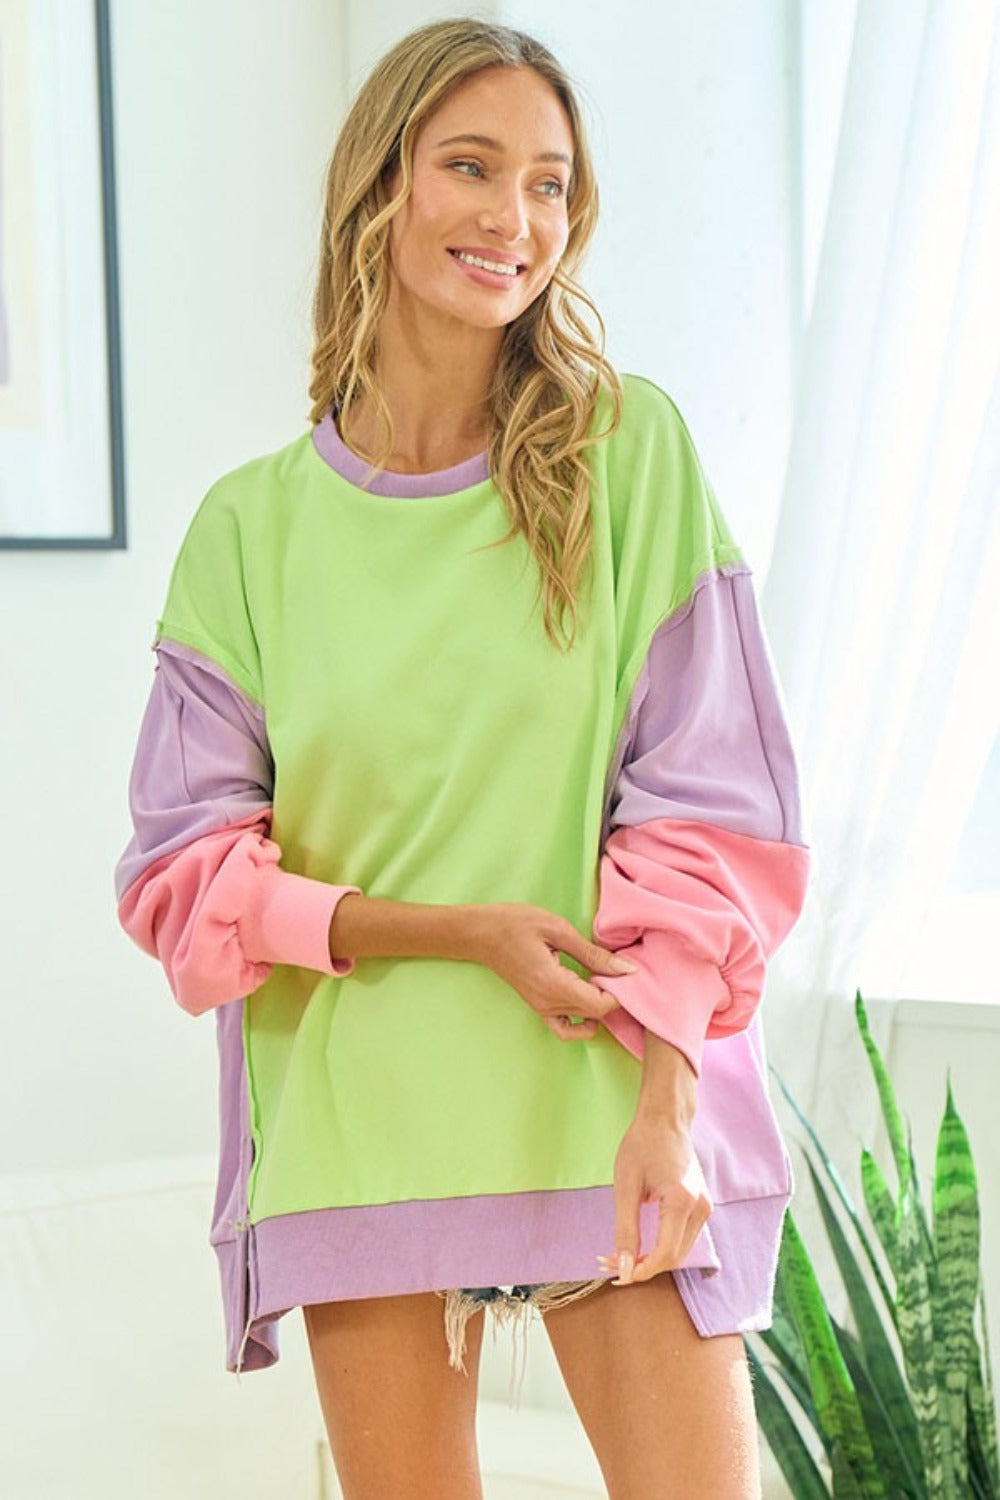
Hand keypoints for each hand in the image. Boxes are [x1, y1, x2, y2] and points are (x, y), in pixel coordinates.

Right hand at [466, 902, 634, 1041]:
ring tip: (603, 977)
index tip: (624, 969)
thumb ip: (592, 953)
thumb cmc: (515, 923)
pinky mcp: (539, 1007)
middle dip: (614, 995)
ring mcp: (542, 1008)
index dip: (620, 991)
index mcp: (553, 984)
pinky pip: (565, 1028)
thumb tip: (627, 969)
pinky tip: (588, 998)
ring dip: (600, 1004)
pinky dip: (582, 1022)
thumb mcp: (558, 929)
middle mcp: (548, 1003)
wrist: (481, 933)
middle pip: (596, 1015)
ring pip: (585, 1021)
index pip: (600, 1006)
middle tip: (617, 968)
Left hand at [596, 1112, 712, 1282]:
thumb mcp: (626, 1186)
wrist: (665, 1120)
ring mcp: (705, 1208)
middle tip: (609, 1263)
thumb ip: (626, 1230)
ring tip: (619, 1256)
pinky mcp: (702, 1207)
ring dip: (652, 1259)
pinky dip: (662, 1247)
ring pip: (679, 1251)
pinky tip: (639, 1245)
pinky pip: (682, 1238)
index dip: (641, 1270)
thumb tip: (624, 1268)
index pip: (666, 1253)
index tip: (617, 1275)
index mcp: (683, 1201)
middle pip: (674, 1257)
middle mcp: (701, 1208)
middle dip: (643, 1266)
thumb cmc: (642, 1145)